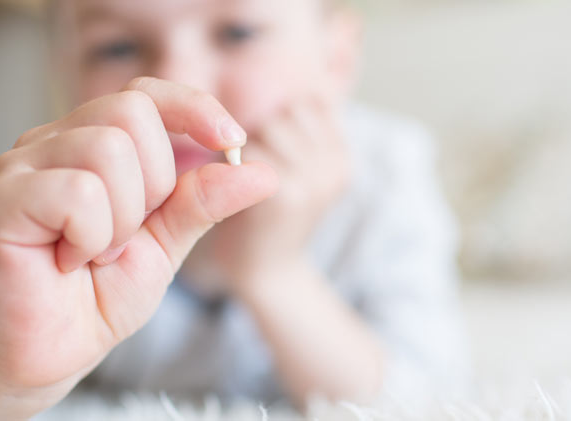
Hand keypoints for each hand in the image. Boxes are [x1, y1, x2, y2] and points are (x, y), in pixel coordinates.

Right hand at [0, 78, 276, 408]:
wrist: (52, 356)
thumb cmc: (99, 296)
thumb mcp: (168, 243)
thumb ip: (204, 201)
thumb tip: (263, 171)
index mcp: (89, 143)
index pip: (144, 94)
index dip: (193, 109)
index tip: (232, 143)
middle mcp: (51, 143)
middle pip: (132, 112)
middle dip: (156, 183)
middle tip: (128, 236)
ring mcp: (21, 166)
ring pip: (109, 149)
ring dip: (123, 219)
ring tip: (97, 253)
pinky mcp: (2, 199)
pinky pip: (79, 191)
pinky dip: (93, 236)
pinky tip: (70, 261)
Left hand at [182, 93, 348, 291]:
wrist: (266, 277)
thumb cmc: (272, 217)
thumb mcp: (302, 170)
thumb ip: (302, 132)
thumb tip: (307, 85)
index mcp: (343, 155)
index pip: (306, 102)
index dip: (275, 123)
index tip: (262, 153)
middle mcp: (336, 165)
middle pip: (282, 112)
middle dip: (256, 134)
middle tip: (245, 171)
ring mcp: (313, 179)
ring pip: (261, 129)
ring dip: (239, 148)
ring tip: (239, 182)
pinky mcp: (283, 192)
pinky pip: (243, 152)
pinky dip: (228, 167)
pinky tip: (229, 193)